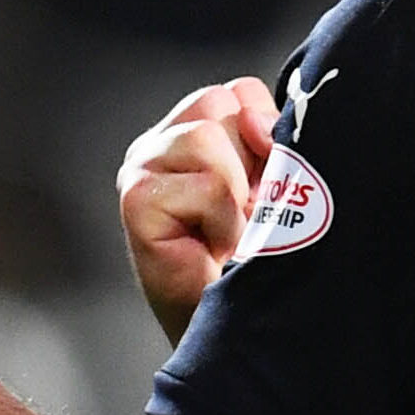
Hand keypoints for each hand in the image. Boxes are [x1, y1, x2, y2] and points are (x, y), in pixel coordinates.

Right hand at [117, 78, 276, 344]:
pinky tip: (215, 246)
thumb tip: (257, 121)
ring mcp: (142, 167)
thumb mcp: (277, 182)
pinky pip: (204, 185)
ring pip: (207, 136)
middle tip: (248, 211)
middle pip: (222, 103)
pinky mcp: (136, 198)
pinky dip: (223, 220)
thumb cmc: (259, 255)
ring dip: (236, 191)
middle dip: (251, 160)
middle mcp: (162, 142)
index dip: (268, 132)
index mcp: (195, 129)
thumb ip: (272, 139)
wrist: (238, 322)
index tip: (269, 182)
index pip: (239, 92)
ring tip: (233, 229)